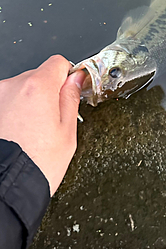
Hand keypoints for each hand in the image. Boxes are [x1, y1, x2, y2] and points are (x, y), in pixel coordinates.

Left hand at [0, 55, 85, 195]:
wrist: (6, 185)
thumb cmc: (37, 164)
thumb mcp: (67, 131)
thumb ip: (71, 97)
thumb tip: (75, 79)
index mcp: (38, 87)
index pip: (58, 62)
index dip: (68, 75)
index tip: (70, 87)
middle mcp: (13, 86)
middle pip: (38, 76)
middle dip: (48, 92)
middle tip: (52, 120)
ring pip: (22, 89)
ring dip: (28, 102)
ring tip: (32, 131)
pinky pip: (7, 101)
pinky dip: (14, 111)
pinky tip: (18, 133)